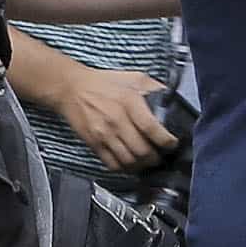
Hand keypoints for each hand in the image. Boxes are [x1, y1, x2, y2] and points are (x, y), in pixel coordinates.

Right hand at [54, 63, 180, 170]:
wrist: (72, 89)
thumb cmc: (105, 83)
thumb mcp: (134, 77)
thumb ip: (154, 88)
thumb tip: (173, 100)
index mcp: (129, 101)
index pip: (152, 129)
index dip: (166, 142)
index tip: (172, 144)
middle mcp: (117, 120)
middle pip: (142, 150)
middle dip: (156, 158)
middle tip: (161, 156)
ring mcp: (104, 134)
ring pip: (129, 161)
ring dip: (142, 166)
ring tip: (148, 162)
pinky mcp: (94, 143)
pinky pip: (112, 164)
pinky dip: (125, 169)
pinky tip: (131, 164)